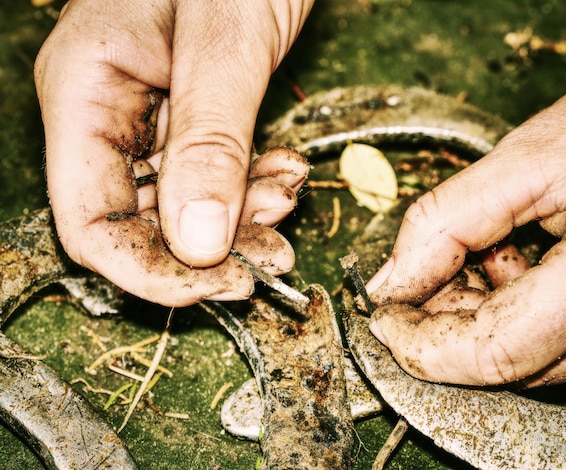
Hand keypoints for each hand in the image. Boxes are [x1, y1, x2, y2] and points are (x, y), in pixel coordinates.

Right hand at [34, 0, 312, 305]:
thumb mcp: (227, 39)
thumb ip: (209, 137)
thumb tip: (197, 243)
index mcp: (87, 90)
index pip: (89, 222)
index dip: (149, 272)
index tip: (218, 288)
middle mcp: (110, 113)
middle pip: (139, 225)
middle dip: (207, 253)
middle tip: (272, 255)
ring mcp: (152, 118)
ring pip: (182, 209)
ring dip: (239, 222)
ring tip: (288, 197)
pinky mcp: (195, 118)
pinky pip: (214, 178)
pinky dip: (252, 189)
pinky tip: (286, 173)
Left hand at [366, 57, 565, 386]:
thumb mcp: (529, 155)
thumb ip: (447, 220)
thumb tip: (392, 283)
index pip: (500, 348)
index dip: (425, 344)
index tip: (385, 316)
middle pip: (516, 366)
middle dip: (448, 327)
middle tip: (423, 275)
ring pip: (539, 367)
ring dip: (484, 323)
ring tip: (484, 253)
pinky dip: (520, 321)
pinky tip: (518, 267)